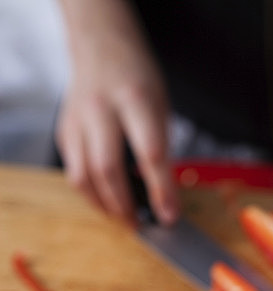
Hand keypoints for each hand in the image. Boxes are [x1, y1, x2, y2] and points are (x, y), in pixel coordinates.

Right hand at [56, 1, 177, 225]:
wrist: (101, 45)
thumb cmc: (137, 80)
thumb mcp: (161, 107)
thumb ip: (163, 151)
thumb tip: (167, 202)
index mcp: (135, 98)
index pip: (149, 152)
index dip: (161, 190)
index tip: (170, 217)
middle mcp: (101, 107)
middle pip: (107, 167)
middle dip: (125, 205)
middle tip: (140, 225)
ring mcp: (77, 119)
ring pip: (83, 175)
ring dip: (104, 205)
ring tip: (123, 218)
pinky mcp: (65, 131)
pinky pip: (74, 172)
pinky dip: (91, 194)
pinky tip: (108, 201)